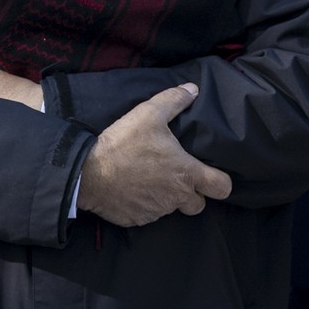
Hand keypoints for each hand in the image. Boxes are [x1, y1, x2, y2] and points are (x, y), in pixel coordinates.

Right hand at [78, 83, 231, 227]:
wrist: (87, 173)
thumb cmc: (122, 144)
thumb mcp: (147, 115)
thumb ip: (173, 101)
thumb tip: (193, 89)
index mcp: (186, 173)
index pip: (222, 188)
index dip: (219, 182)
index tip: (210, 176)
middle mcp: (177, 196)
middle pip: (198, 204)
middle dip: (190, 194)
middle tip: (173, 177)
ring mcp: (157, 211)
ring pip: (170, 208)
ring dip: (164, 197)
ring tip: (145, 179)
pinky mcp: (138, 219)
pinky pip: (147, 214)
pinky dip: (142, 204)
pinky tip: (129, 189)